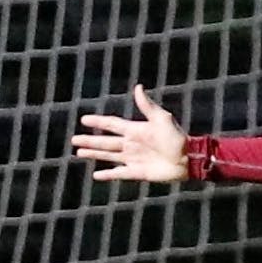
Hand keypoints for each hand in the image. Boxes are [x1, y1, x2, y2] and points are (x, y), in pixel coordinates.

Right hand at [72, 84, 187, 181]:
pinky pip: (119, 173)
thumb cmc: (177, 138)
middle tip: (74, 140)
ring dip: (94, 154)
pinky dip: (108, 175)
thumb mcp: (161, 119)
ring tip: (79, 153)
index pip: (112, 125)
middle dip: (90, 141)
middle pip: (105, 142)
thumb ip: (147, 106)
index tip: (84, 119)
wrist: (188, 159)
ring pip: (109, 156)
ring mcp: (134, 159)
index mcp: (136, 130)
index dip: (98, 122)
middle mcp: (132, 144)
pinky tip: (97, 175)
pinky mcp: (137, 172)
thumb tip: (138, 87)